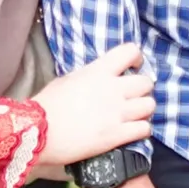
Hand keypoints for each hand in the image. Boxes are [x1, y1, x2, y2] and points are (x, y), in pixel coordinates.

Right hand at [33, 43, 155, 165]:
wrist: (38, 132)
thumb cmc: (47, 105)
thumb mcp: (68, 80)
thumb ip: (89, 76)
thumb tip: (99, 78)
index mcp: (99, 71)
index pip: (130, 51)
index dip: (136, 58)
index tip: (133, 67)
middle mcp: (113, 89)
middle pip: (147, 82)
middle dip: (142, 89)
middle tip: (133, 96)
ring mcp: (117, 113)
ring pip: (150, 105)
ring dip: (144, 110)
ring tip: (134, 115)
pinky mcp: (117, 135)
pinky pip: (144, 129)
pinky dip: (141, 130)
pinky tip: (132, 131)